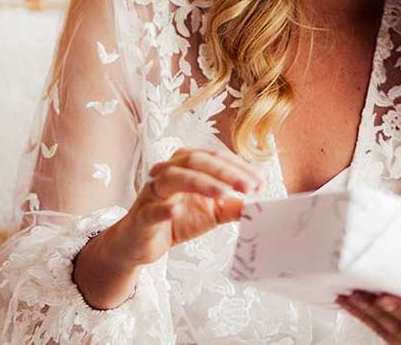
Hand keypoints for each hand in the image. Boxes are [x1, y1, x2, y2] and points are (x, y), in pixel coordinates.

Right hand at [105, 147, 263, 267]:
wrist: (141, 243)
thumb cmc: (177, 219)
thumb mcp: (211, 213)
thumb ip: (232, 206)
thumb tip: (258, 204)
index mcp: (186, 165)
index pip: (215, 158)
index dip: (238, 168)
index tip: (260, 182)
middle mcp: (168, 171)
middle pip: (197, 161)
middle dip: (225, 172)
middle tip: (248, 186)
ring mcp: (153, 192)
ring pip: (175, 177)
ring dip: (201, 183)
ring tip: (224, 193)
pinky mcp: (141, 215)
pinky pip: (152, 208)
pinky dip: (164, 208)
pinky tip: (177, 209)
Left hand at [335, 290, 400, 343]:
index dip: (400, 309)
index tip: (384, 298)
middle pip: (393, 324)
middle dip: (372, 308)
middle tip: (354, 293)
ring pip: (382, 329)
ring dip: (363, 313)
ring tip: (345, 297)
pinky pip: (380, 333)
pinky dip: (365, 319)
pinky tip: (353, 307)